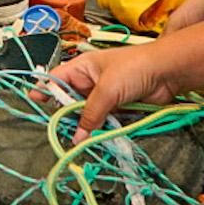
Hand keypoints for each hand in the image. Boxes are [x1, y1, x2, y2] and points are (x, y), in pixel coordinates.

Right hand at [48, 44, 178, 142]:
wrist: (168, 72)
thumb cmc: (135, 68)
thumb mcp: (106, 90)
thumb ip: (90, 114)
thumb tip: (76, 137)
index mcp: (83, 67)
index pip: (57, 79)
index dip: (45, 90)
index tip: (34, 103)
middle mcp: (91, 81)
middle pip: (71, 101)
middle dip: (68, 115)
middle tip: (64, 129)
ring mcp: (106, 95)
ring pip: (89, 114)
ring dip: (88, 125)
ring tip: (83, 137)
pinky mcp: (120, 107)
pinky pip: (105, 121)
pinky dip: (103, 129)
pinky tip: (100, 136)